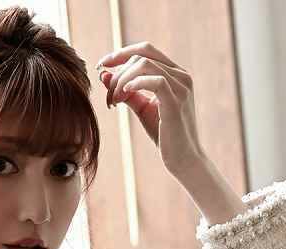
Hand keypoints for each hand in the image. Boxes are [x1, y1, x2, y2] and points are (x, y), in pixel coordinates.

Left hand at [95, 41, 205, 179]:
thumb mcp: (142, 109)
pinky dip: (135, 83)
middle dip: (118, 70)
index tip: (101, 66)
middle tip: (107, 95)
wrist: (184, 161)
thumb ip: (126, 91)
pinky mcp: (176, 101)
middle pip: (142, 54)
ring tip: (114, 100)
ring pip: (144, 64)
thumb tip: (104, 75)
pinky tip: (124, 95)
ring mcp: (181, 87)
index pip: (145, 50)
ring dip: (122, 79)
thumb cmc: (165, 136)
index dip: (120, 54)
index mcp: (175, 74)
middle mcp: (181, 75)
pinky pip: (154, 80)